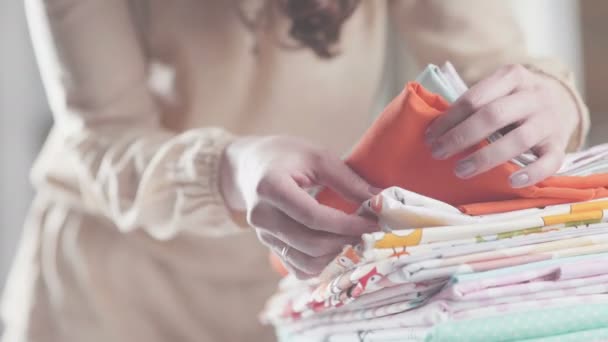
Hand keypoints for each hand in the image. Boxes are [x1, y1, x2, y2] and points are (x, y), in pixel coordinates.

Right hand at [219, 136, 377, 278]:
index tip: (373, 224)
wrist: (249, 167)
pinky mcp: (269, 247)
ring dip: (336, 257)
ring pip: (305, 261)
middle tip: (371, 234)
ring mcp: (263, 235)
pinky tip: (340, 251)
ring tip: (359, 243)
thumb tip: (381, 201)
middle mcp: (262, 215)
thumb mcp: (317, 157)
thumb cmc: (286, 156)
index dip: (346, 224)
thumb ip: (348, 181)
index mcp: (271, 187)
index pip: (313, 216)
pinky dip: (322, 266)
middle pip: (309, 243)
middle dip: (345, 242)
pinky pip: (298, 268)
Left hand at [424, 64, 578, 187]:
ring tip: (460, 170)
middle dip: (461, 136)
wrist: (562, 101)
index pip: (474, 98)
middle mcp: (533, 96)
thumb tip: (435, 131)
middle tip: (438, 153)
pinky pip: (550, 161)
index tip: (429, 136)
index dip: (448, 119)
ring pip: (518, 139)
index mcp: (512, 77)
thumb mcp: (498, 90)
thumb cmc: (514, 101)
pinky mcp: (560, 144)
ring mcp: (549, 120)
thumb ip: (474, 104)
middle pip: (493, 116)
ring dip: (485, 157)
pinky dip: (531, 173)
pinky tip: (510, 182)